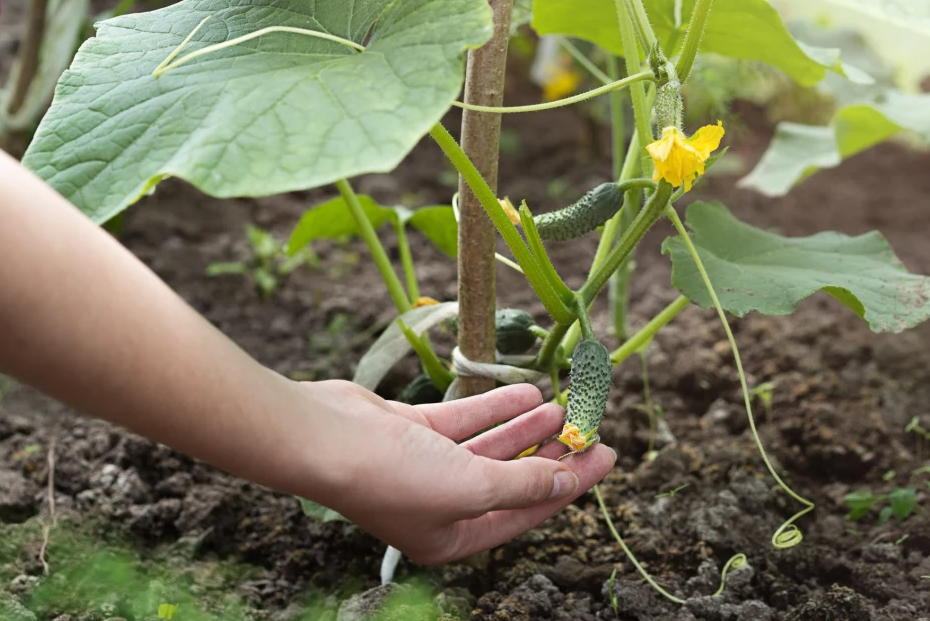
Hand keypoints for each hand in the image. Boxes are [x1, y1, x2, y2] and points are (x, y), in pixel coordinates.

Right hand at [299, 380, 615, 563]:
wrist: (324, 439)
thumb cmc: (392, 478)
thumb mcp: (472, 487)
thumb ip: (522, 483)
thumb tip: (565, 479)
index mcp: (452, 538)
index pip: (526, 511)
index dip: (570, 483)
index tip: (606, 455)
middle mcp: (441, 506)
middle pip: (511, 477)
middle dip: (550, 452)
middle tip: (589, 425)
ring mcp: (425, 467)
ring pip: (489, 445)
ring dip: (526, 426)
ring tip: (563, 405)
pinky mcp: (411, 433)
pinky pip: (465, 420)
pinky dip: (495, 407)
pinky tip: (528, 392)